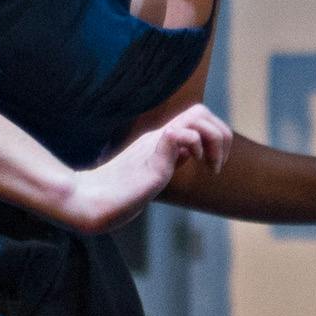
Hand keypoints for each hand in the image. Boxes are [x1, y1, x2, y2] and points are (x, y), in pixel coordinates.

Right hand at [64, 104, 231, 232]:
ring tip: (211, 166)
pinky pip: (183, 134)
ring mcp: (156, 143)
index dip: (215, 136)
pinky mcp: (153, 156)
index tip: (213, 164)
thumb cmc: (119, 196)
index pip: (197, 117)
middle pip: (202, 111)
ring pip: (198, 116)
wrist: (94, 204)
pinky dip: (197, 146)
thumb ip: (170, 159)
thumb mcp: (154, 173)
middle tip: (216, 165)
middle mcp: (160, 137)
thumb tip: (188, 153)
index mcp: (161, 140)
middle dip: (221, 134)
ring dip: (215, 139)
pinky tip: (193, 164)